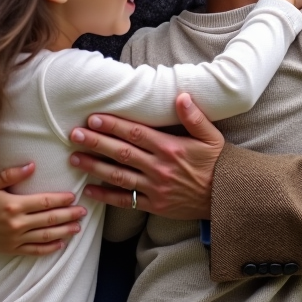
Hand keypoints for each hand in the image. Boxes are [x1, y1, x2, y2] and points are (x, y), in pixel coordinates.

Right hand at [0, 163, 85, 255]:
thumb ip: (12, 173)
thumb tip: (32, 166)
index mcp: (14, 205)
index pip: (44, 202)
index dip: (61, 200)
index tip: (73, 197)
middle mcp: (17, 223)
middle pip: (49, 219)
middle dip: (68, 215)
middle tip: (83, 212)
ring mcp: (15, 238)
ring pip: (45, 236)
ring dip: (64, 232)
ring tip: (78, 228)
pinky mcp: (12, 249)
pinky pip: (34, 251)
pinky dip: (48, 249)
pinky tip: (61, 244)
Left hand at [69, 94, 222, 219]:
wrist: (227, 197)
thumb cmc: (218, 162)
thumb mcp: (211, 136)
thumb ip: (194, 117)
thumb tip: (180, 96)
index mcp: (170, 148)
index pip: (135, 134)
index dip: (113, 125)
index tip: (93, 118)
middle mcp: (159, 168)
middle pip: (121, 153)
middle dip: (96, 143)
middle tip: (74, 135)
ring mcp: (155, 188)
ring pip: (118, 176)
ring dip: (94, 167)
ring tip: (75, 158)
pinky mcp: (155, 206)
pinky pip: (126, 201)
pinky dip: (106, 196)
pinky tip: (90, 190)